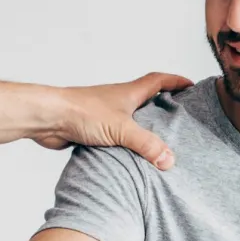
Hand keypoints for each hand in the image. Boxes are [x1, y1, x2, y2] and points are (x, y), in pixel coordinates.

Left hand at [34, 72, 193, 168]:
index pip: (159, 81)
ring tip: (159, 141)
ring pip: (130, 118)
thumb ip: (146, 144)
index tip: (191, 85)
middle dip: (163, 104)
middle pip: (146, 98)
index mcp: (129, 93)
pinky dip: (125, 143)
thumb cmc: (81, 112)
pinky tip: (130, 156)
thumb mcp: (121, 129)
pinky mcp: (93, 129)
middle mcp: (118, 100)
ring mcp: (105, 114)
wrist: (48, 118)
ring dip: (144, 126)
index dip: (176, 81)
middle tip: (179, 115)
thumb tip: (169, 159)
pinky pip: (115, 135)